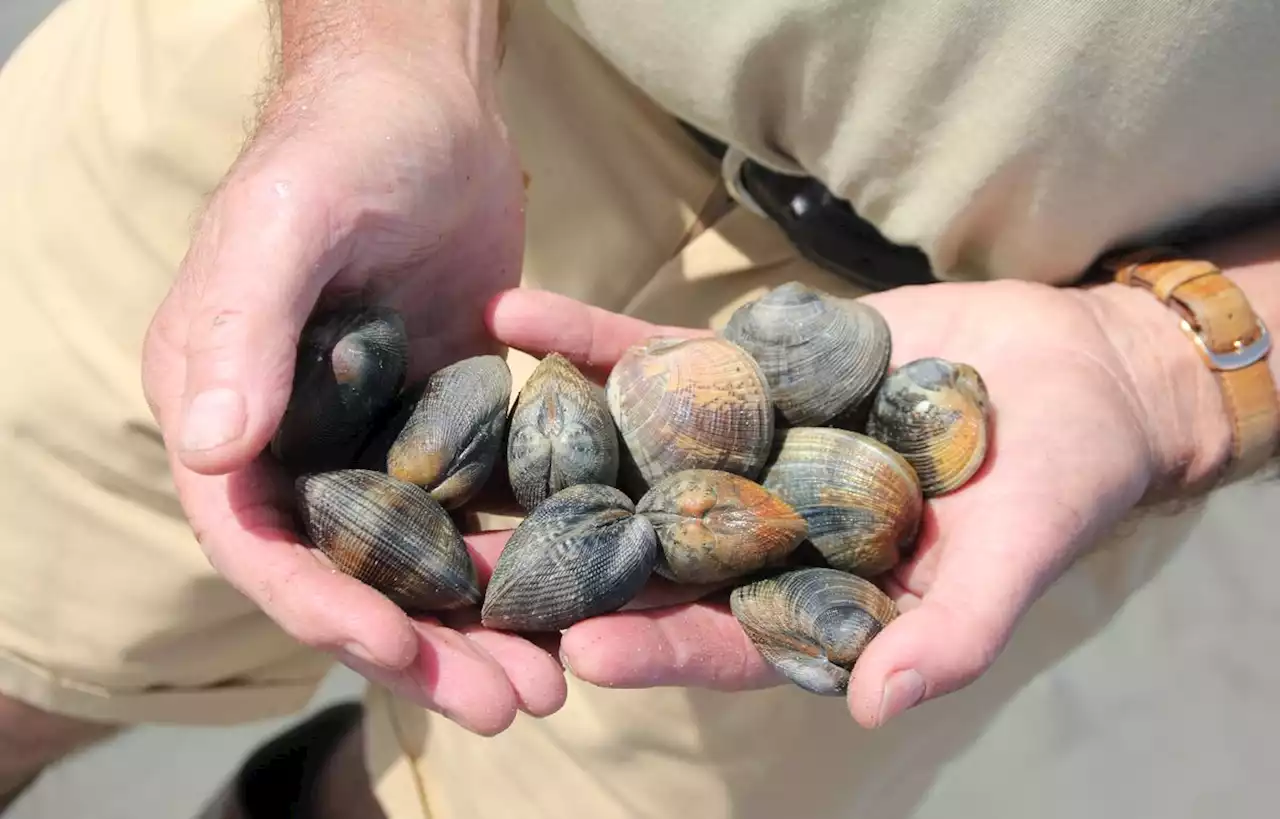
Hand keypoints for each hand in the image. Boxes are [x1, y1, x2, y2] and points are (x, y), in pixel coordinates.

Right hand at [140, 2, 566, 734]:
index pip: (256, 538)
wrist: (428, 107)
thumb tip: (206, 451)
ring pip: (420, 562)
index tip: (395, 649)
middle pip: (348, 574)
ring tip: (550, 686)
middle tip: (505, 706)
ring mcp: (373, 440)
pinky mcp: (444, 428)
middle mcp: (292, 442)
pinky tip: (578, 603)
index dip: (319, 604)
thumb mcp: (286, 221)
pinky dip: (518, 563)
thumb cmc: (342, 144)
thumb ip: (241, 327)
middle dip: (420, 649)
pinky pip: (478, 511)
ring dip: (479, 627)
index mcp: (224, 408)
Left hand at [483, 278, 1230, 727]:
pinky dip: (590, 340)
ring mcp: (739, 452)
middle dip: (555, 564)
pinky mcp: (737, 375)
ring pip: (627, 454)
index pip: (724, 637)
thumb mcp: (1018, 554)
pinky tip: (514, 317)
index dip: (658, 647)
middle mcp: (760, 535)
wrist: (1070, 372)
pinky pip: (654, 360)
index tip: (582, 651)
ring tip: (445, 430)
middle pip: (646, 558)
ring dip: (540, 443)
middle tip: (462, 567)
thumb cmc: (1060, 481)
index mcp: (815, 599)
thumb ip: (950, 632)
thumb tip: (872, 704)